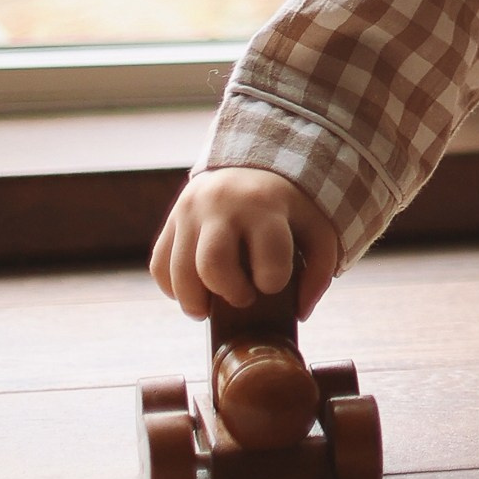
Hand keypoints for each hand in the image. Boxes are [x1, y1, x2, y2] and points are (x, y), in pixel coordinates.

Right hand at [151, 169, 337, 323]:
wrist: (252, 164)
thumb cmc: (289, 207)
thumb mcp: (316, 229)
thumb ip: (318, 272)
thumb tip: (299, 314)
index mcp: (265, 205)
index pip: (269, 258)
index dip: (273, 281)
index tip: (274, 282)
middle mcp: (222, 204)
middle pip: (213, 265)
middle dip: (229, 293)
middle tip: (243, 297)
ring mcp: (190, 210)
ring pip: (179, 271)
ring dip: (195, 302)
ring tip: (211, 308)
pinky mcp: (171, 219)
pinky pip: (160, 264)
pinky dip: (172, 288)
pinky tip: (193, 291)